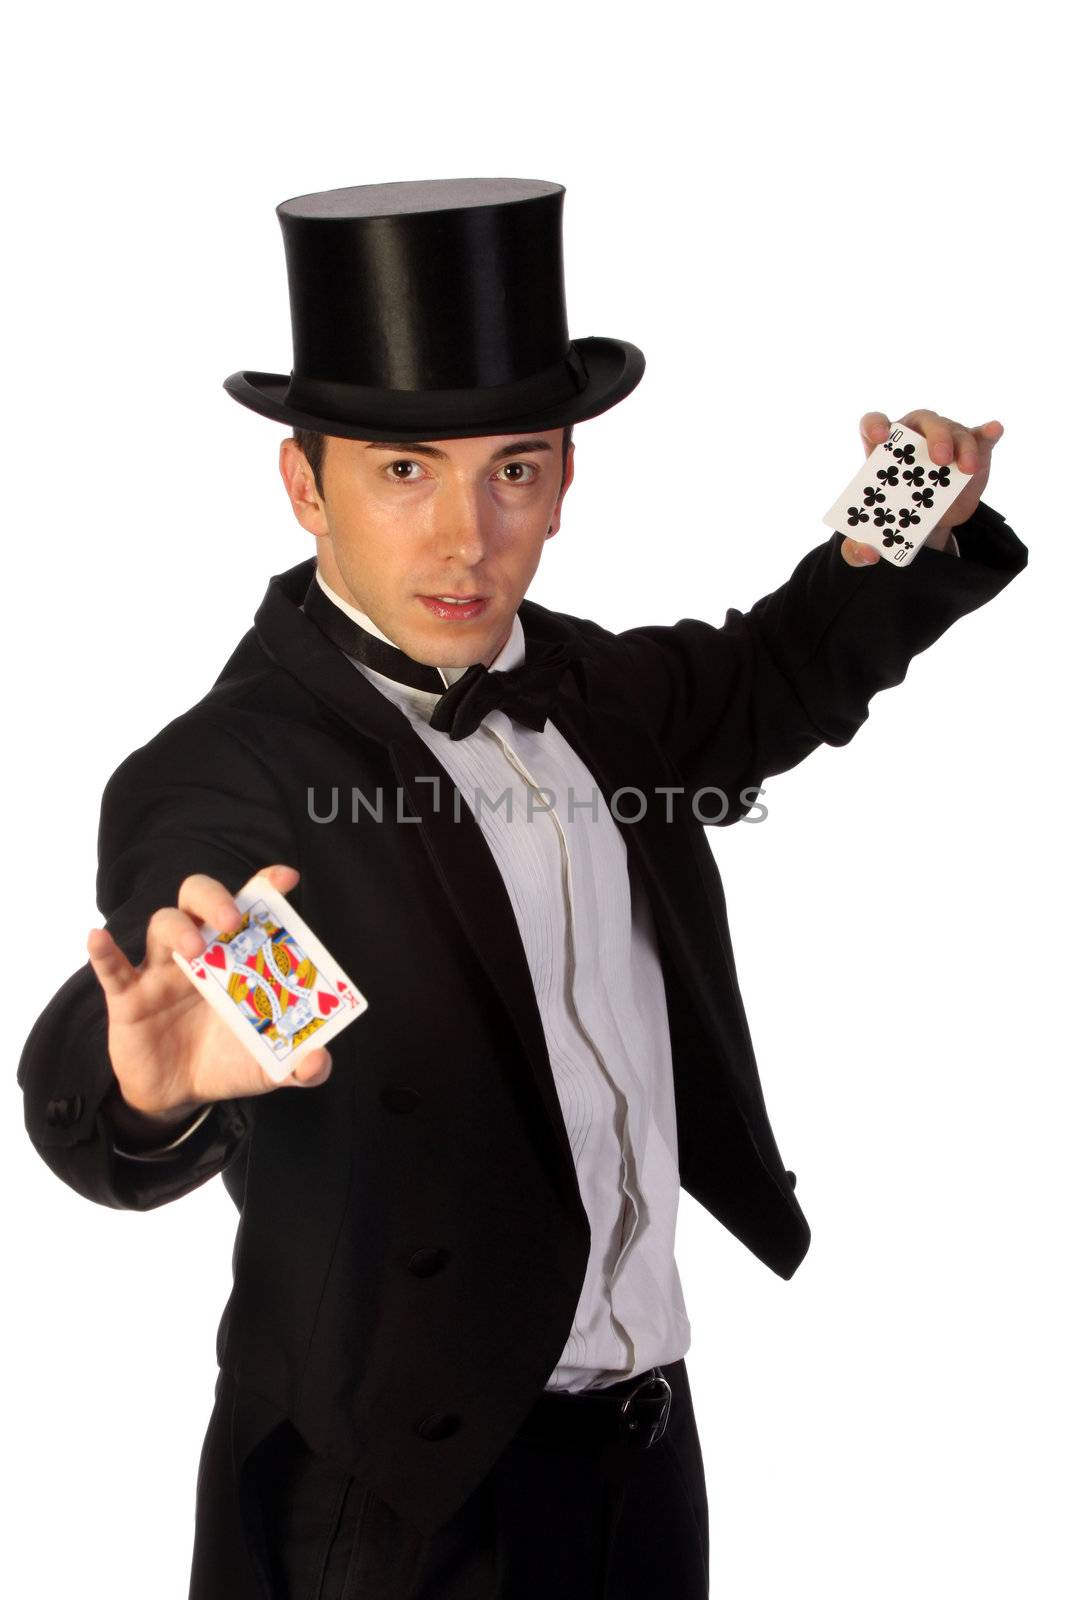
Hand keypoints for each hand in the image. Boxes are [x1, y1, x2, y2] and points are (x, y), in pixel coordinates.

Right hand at [86, 864, 332, 1119]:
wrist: (177, 1096)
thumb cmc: (225, 1061)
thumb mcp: (267, 1067)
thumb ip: (300, 1067)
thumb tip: (319, 1061)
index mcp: (237, 958)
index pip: (250, 908)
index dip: (265, 886)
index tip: (286, 877)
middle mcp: (200, 952)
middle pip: (198, 899)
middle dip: (214, 899)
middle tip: (231, 920)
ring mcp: (161, 970)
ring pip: (162, 924)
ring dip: (178, 930)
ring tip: (193, 951)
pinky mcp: (128, 997)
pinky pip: (111, 968)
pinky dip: (103, 952)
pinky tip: (97, 938)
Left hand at [840, 409, 1004, 565]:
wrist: (926, 523)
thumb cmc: (892, 518)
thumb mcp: (872, 535)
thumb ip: (857, 549)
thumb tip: (869, 554)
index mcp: (884, 449)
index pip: (874, 423)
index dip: (876, 426)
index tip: (880, 438)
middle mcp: (915, 435)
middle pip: (922, 420)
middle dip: (933, 437)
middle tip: (940, 459)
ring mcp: (946, 439)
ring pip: (955, 431)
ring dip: (963, 447)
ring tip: (968, 469)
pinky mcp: (972, 450)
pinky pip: (982, 436)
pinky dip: (988, 432)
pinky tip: (994, 430)